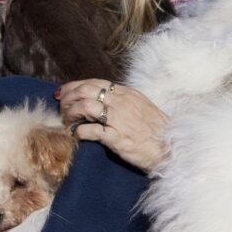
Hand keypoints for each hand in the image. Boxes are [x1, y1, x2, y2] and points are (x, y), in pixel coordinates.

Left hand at [55, 78, 169, 172]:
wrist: (171, 148)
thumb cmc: (156, 131)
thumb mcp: (140, 107)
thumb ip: (122, 101)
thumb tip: (101, 100)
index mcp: (126, 94)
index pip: (94, 83)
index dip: (73, 86)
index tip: (62, 93)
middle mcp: (122, 103)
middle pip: (85, 91)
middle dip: (67, 98)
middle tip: (61, 108)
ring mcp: (119, 119)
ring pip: (85, 106)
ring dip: (70, 113)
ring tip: (66, 122)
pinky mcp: (118, 138)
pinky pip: (91, 131)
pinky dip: (78, 132)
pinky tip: (75, 135)